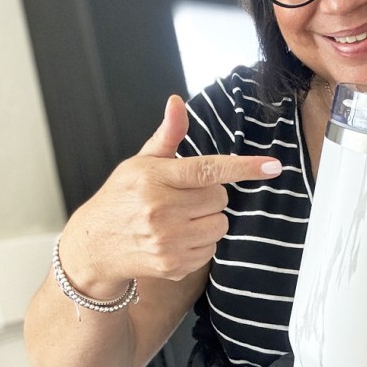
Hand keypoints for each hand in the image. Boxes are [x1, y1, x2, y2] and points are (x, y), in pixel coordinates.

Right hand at [58, 96, 281, 296]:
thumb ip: (167, 136)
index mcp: (154, 179)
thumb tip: (177, 102)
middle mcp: (161, 210)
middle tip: (183, 197)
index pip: (208, 170)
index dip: (244, 167)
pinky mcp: (173, 264)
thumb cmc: (121, 198)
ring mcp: (168, 240)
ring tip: (178, 218)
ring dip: (207, 220)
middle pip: (220, 197)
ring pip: (220, 224)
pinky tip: (176, 238)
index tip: (272, 166)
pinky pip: (211, 249)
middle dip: (208, 195)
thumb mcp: (140, 163)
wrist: (94, 246)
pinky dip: (200, 242)